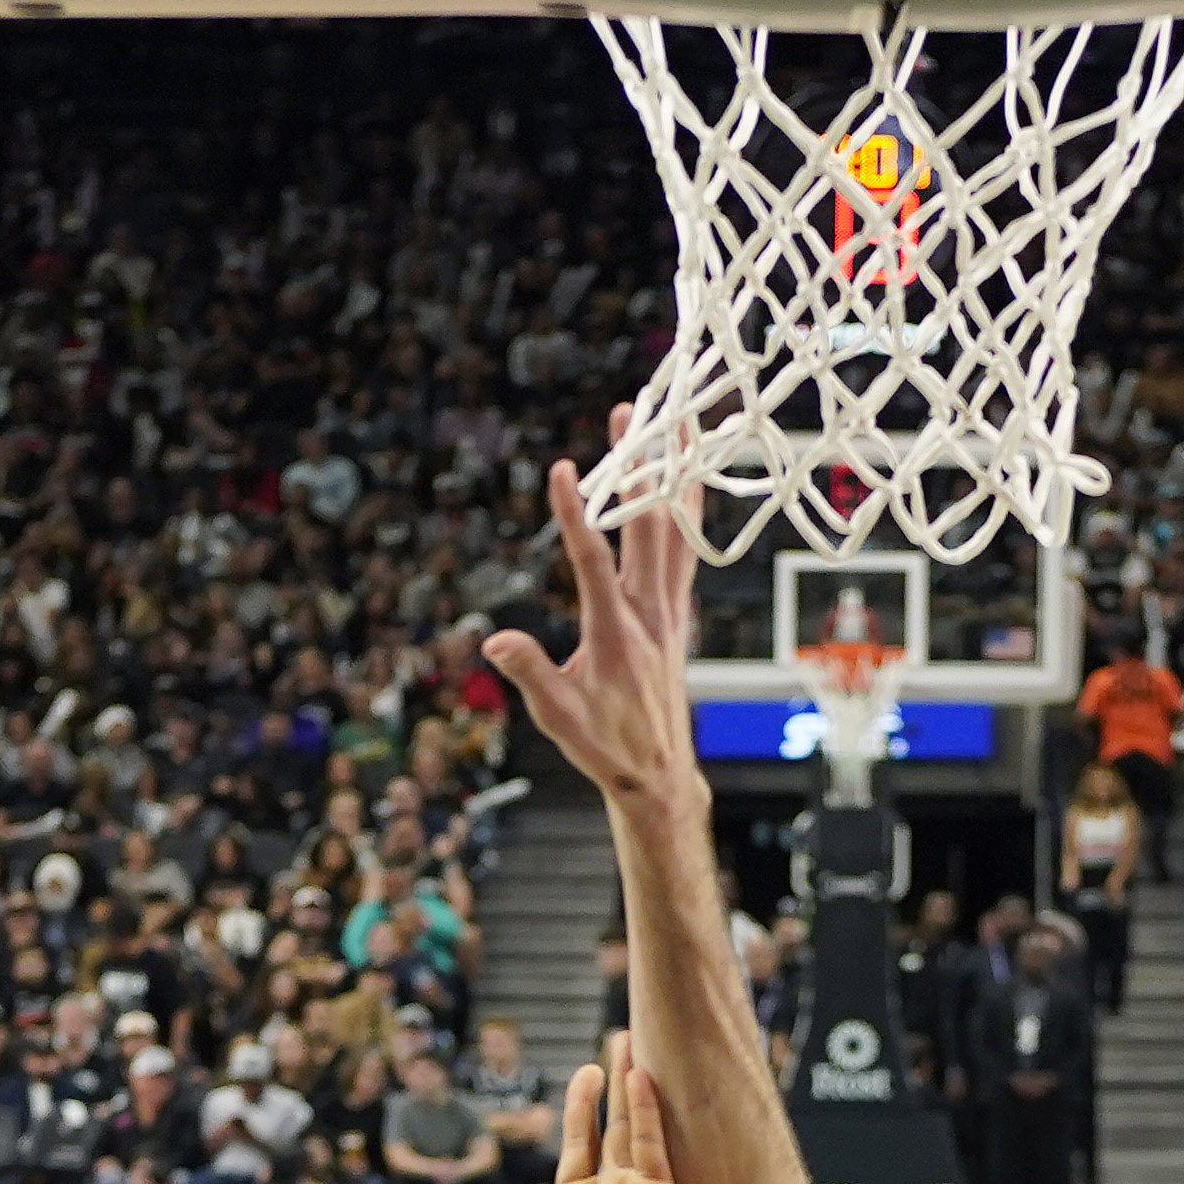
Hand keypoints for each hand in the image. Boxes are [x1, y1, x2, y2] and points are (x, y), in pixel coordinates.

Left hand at [453, 1061, 691, 1183]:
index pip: (579, 1144)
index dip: (581, 1109)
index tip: (585, 1075)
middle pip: (611, 1127)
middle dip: (614, 1087)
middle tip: (618, 1044)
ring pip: (635, 1128)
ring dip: (634, 1087)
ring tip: (635, 1046)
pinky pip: (653, 1146)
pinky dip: (648, 1112)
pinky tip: (643, 1078)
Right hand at [478, 451, 702, 818]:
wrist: (659, 773)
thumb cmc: (604, 746)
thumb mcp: (558, 718)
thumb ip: (530, 675)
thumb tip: (494, 641)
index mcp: (615, 633)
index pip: (592, 562)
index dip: (575, 515)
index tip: (562, 468)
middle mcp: (650, 613)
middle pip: (646, 526)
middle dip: (637, 465)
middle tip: (630, 411)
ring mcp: (670, 610)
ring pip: (677, 529)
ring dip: (673, 474)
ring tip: (672, 423)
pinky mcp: (678, 613)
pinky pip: (688, 550)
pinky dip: (690, 510)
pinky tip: (688, 481)